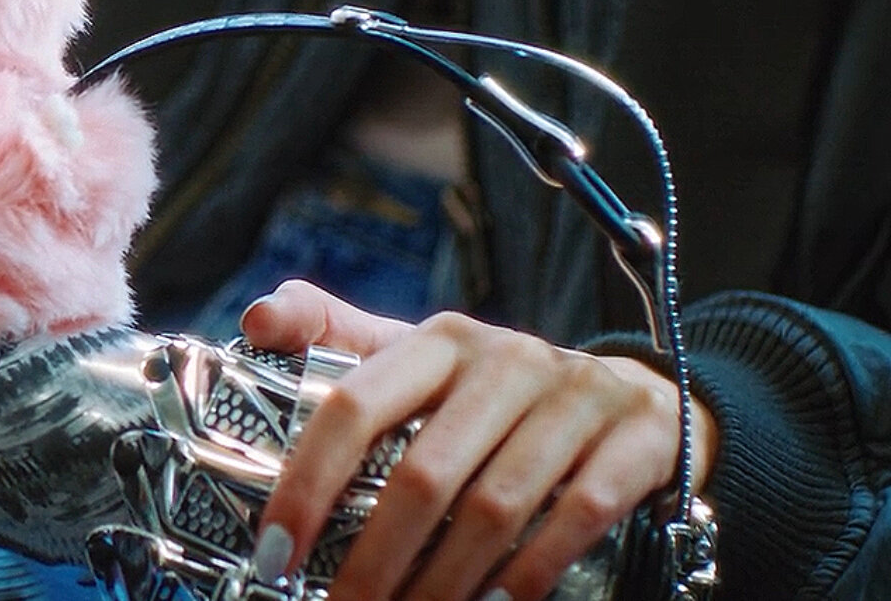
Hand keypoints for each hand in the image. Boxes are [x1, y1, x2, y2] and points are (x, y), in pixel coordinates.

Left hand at [241, 281, 715, 600]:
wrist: (632, 397)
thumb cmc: (493, 391)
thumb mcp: (420, 355)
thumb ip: (334, 334)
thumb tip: (257, 319)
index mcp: (436, 340)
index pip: (354, 406)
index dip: (306, 484)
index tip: (276, 553)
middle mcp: (505, 359)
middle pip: (423, 475)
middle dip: (374, 560)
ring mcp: (575, 395)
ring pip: (494, 506)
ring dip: (443, 581)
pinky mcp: (635, 436)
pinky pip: (577, 516)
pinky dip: (529, 571)